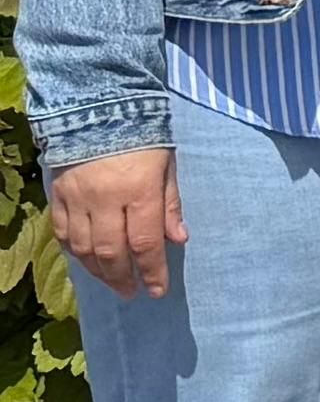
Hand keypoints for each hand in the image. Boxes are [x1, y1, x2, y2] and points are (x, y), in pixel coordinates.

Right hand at [51, 148, 181, 299]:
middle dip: (123, 277)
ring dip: (98, 270)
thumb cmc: (144, 137)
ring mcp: (78, 199)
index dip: (152, 271)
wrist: (98, 109)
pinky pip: (62, 232)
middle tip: (131, 292)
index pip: (146, 243)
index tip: (157, 291)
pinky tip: (86, 260)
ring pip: (83, 247)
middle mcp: (106, 199)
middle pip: (111, 251)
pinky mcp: (58, 195)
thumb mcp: (167, 167)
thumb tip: (179, 240)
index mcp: (139, 191)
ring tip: (112, 281)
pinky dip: (74, 250)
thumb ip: (170, 205)